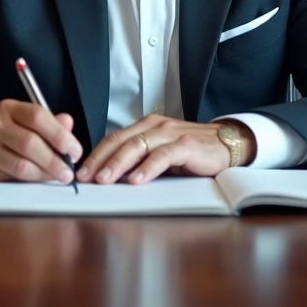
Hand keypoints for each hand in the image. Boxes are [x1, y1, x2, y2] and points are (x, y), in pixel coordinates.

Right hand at [0, 99, 82, 182]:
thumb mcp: (21, 121)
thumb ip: (47, 123)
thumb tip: (68, 124)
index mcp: (10, 108)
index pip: (38, 116)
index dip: (60, 135)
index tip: (75, 150)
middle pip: (31, 142)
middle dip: (55, 159)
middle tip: (69, 171)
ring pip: (21, 163)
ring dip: (45, 173)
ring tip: (59, 177)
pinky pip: (10, 175)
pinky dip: (30, 180)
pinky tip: (40, 179)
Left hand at [76, 115, 256, 184]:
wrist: (226, 144)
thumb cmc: (191, 152)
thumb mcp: (160, 153)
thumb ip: (140, 158)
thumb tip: (109, 176)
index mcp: (145, 126)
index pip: (113, 139)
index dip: (95, 155)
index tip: (79, 172)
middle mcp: (155, 126)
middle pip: (120, 141)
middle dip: (99, 160)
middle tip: (85, 178)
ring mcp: (170, 134)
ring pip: (137, 146)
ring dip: (118, 164)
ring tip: (104, 180)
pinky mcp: (186, 145)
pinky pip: (162, 156)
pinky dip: (147, 168)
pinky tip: (137, 180)